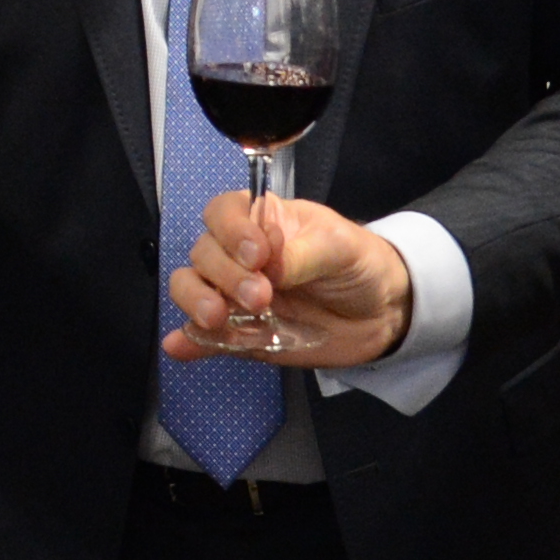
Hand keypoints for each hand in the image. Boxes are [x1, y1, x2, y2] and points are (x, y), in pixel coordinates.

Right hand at [164, 191, 414, 369]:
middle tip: (261, 297)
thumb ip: (304, 253)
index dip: (231, 230)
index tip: (257, 254)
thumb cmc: (358, 263)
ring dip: (195, 301)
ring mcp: (234, 296)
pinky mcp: (238, 335)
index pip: (223, 213)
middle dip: (225, 274)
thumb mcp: (341, 247)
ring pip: (191, 288)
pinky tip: (180, 346)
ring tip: (216, 319)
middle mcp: (238, 255)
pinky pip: (204, 336)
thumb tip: (269, 266)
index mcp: (262, 221)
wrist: (380, 314)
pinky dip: (188, 341)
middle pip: (204, 253)